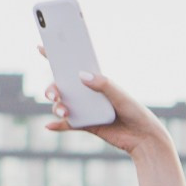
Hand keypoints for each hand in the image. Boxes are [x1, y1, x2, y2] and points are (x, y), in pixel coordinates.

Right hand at [42, 61, 173, 159]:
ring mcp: (85, 110)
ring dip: (57, 107)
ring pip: (62, 105)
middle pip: (61, 87)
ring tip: (63, 111)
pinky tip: (49, 126)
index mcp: (95, 82)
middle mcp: (86, 94)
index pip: (73, 66)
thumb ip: (103, 85)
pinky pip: (67, 125)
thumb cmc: (135, 112)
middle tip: (53, 93)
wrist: (143, 139)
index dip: (57, 57)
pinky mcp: (86, 126)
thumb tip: (81, 75)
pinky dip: (57, 125)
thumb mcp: (121, 96)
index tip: (42, 47)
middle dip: (52, 88)